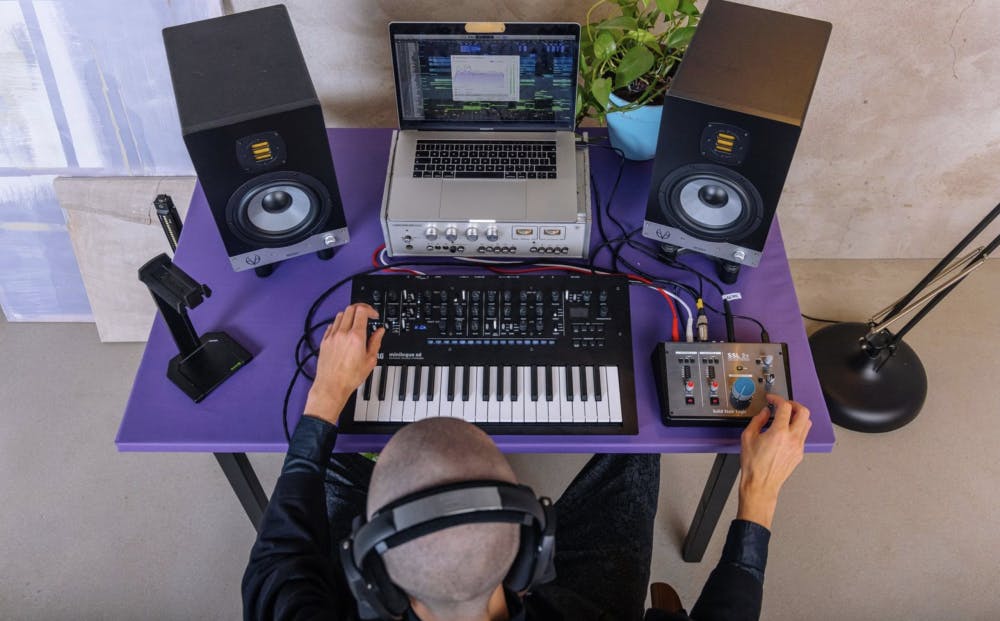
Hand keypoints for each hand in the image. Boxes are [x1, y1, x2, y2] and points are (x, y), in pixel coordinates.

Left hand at [303, 303, 384, 424]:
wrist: (331, 386)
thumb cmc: (350, 377)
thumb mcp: (370, 360)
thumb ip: (376, 342)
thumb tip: (380, 332)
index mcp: (356, 337)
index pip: (361, 311)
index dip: (370, 310)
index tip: (374, 315)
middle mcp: (342, 333)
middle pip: (350, 309)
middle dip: (361, 309)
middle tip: (366, 315)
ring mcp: (332, 336)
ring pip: (340, 315)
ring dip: (349, 315)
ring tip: (355, 323)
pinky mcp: (324, 341)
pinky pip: (331, 325)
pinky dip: (339, 324)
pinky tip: (343, 331)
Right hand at [736, 393, 811, 528]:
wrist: (761, 484)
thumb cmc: (753, 465)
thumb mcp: (748, 437)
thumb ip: (758, 420)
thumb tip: (765, 413)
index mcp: (779, 433)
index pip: (785, 407)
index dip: (778, 399)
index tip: (772, 399)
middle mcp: (792, 439)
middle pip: (804, 412)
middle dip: (794, 404)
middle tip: (784, 404)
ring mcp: (798, 447)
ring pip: (807, 424)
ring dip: (798, 416)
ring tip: (787, 417)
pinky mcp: (799, 454)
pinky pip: (803, 436)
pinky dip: (797, 429)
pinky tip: (785, 431)